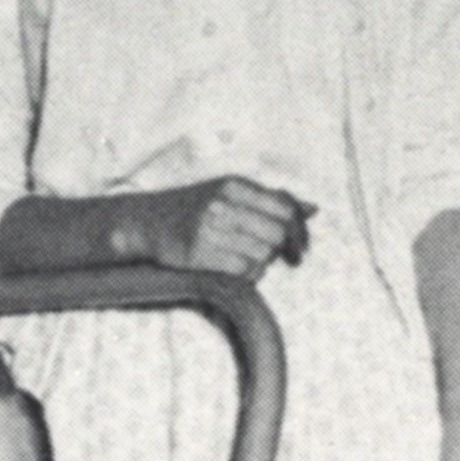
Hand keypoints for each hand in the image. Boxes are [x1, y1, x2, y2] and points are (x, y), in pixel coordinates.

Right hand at [137, 178, 312, 278]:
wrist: (147, 221)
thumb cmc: (195, 207)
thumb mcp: (231, 192)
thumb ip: (271, 200)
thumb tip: (312, 209)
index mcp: (234, 185)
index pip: (285, 209)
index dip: (300, 231)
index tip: (302, 248)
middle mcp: (221, 204)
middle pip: (276, 235)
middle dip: (277, 250)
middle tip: (267, 255)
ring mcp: (207, 229)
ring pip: (260, 256)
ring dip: (258, 264)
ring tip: (241, 258)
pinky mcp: (195, 254)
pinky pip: (241, 271)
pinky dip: (244, 275)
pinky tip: (230, 267)